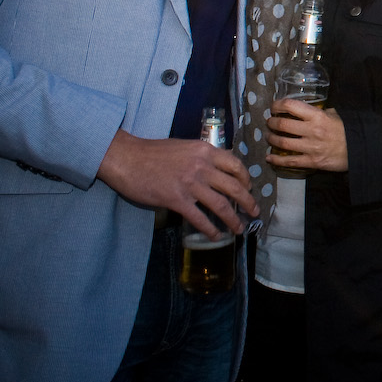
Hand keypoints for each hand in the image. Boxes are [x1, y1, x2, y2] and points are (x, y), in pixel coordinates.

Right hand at [97, 129, 257, 236]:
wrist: (127, 158)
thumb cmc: (153, 152)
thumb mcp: (186, 146)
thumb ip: (203, 156)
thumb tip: (221, 164)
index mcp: (206, 151)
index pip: (236, 165)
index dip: (246, 180)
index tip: (248, 189)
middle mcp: (202, 166)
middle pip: (234, 187)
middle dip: (248, 202)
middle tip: (254, 212)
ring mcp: (190, 184)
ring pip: (221, 204)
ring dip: (233, 219)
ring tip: (239, 229)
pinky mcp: (176, 200)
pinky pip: (199, 218)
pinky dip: (210, 228)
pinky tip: (216, 235)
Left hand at [264, 99, 347, 172]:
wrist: (360, 150)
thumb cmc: (348, 130)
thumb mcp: (336, 115)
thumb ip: (321, 112)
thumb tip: (308, 111)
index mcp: (317, 116)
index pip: (291, 106)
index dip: (278, 105)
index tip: (274, 106)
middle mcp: (311, 130)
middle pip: (283, 125)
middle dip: (272, 122)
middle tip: (269, 122)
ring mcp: (310, 147)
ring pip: (283, 143)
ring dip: (272, 139)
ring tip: (268, 136)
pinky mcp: (311, 162)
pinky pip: (289, 161)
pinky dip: (276, 160)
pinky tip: (269, 157)